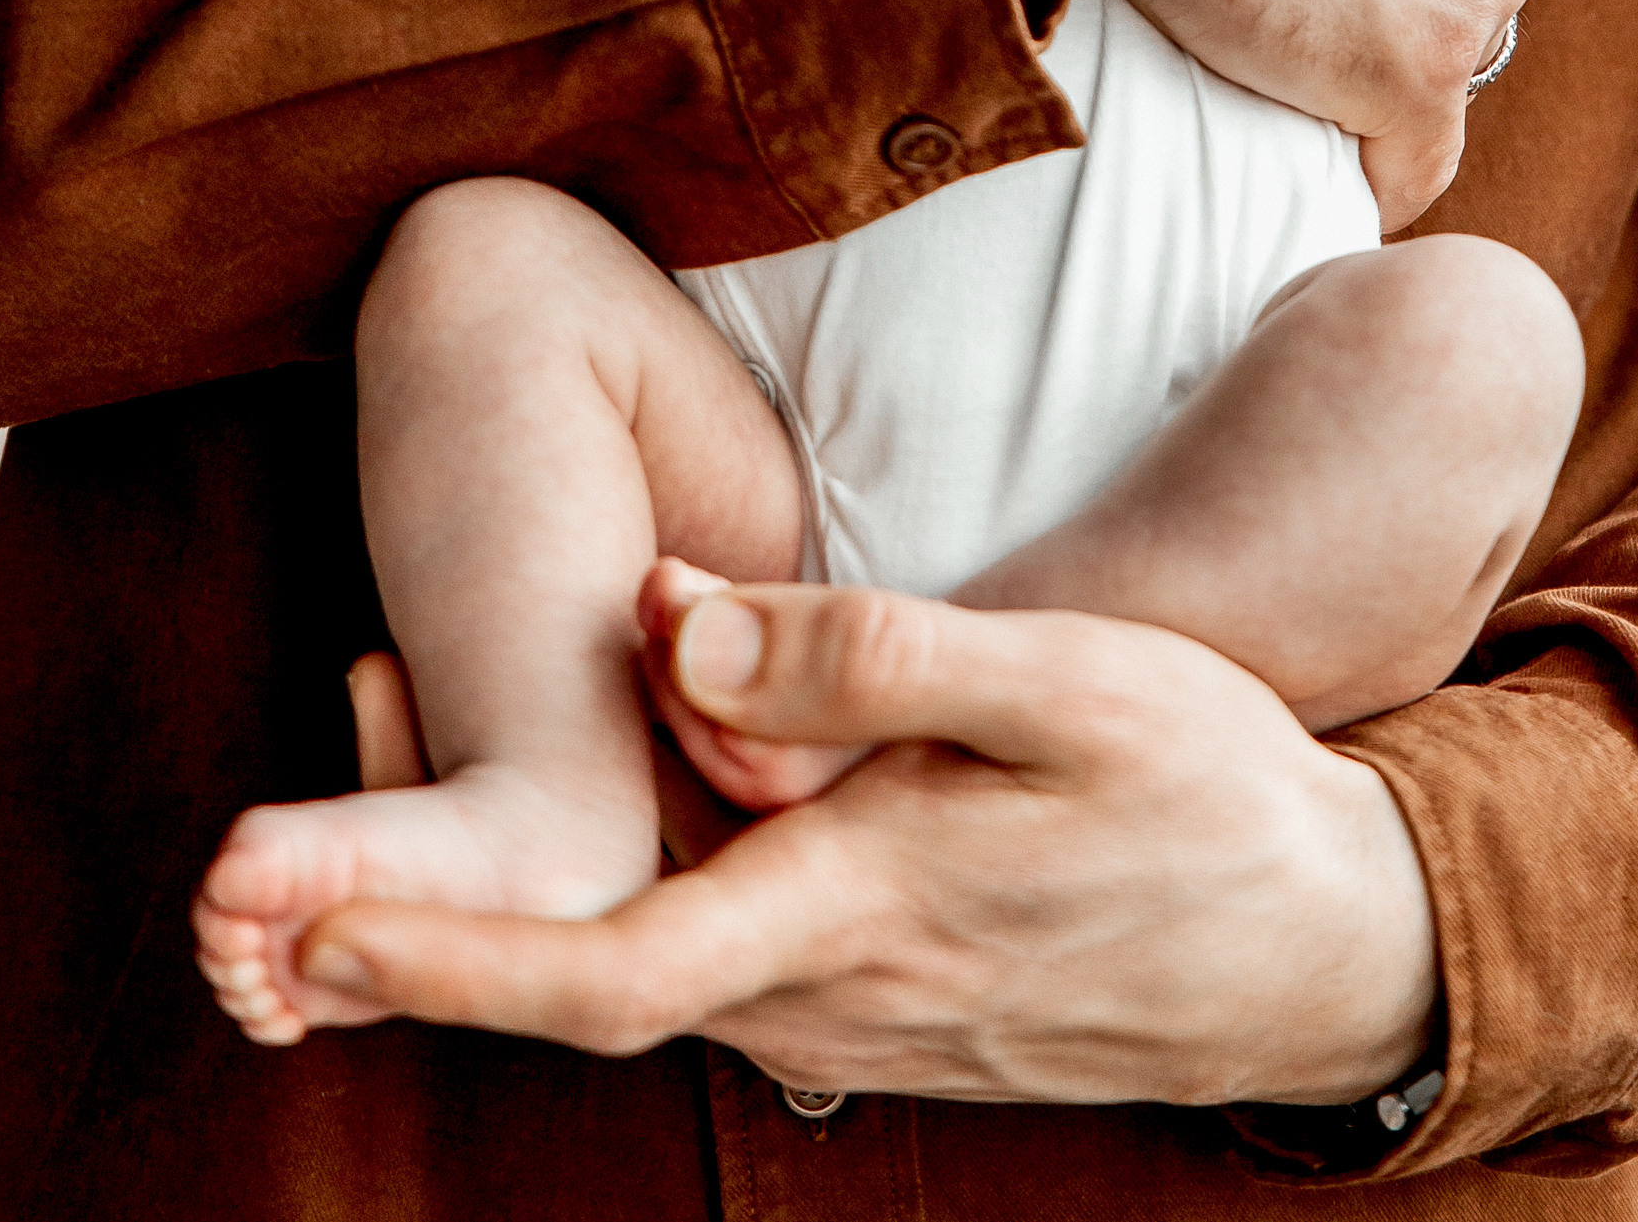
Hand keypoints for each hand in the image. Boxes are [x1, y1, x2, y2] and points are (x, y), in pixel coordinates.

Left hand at [295, 584, 1440, 1104]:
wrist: (1335, 950)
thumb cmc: (1205, 796)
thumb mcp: (1067, 686)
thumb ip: (870, 655)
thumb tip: (672, 622)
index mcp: (856, 909)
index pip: (604, 970)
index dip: (442, 958)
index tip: (303, 925)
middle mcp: (829, 992)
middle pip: (588, 972)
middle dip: (425, 917)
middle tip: (306, 794)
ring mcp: (857, 1015)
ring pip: (645, 960)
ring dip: (515, 890)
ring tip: (410, 719)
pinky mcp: (885, 1004)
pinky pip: (713, 959)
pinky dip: (623, 880)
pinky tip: (619, 776)